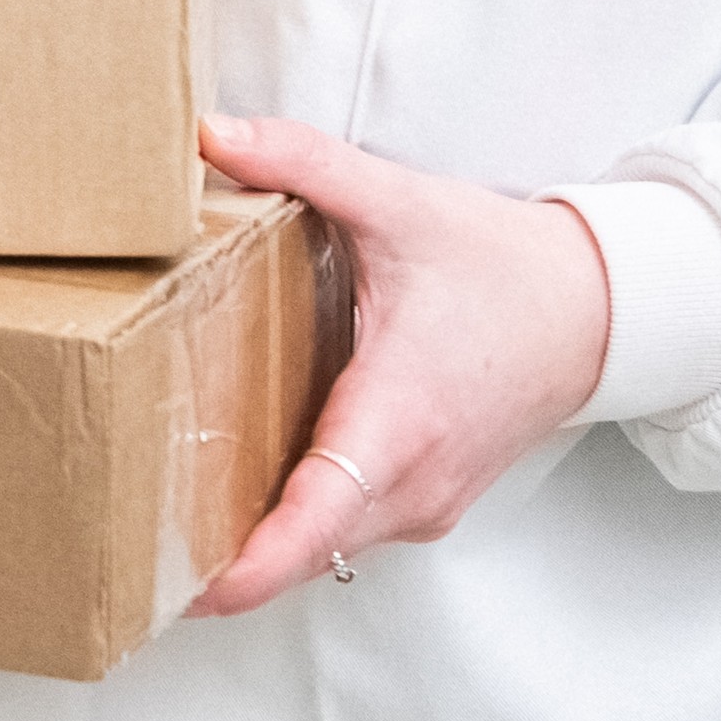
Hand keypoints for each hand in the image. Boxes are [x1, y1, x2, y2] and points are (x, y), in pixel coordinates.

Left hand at [188, 107, 615, 617]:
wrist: (598, 311)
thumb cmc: (505, 266)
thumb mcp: (399, 202)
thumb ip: (300, 162)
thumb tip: (208, 133)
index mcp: (401, 417)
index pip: (319, 518)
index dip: (253, 564)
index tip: (190, 587)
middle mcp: (414, 479)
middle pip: (304, 548)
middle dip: (219, 559)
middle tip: (121, 550)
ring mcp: (424, 501)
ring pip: (324, 548)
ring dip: (253, 547)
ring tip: (155, 530)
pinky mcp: (426, 501)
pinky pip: (347, 531)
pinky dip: (292, 528)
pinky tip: (230, 496)